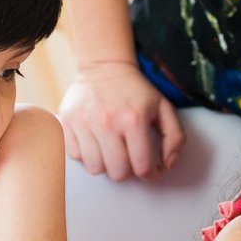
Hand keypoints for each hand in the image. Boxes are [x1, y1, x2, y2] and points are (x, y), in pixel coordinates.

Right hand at [59, 60, 183, 180]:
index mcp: (134, 119)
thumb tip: (167, 165)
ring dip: (106, 164)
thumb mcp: (164, 108)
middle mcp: (107, 123)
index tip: (150, 170)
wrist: (105, 66)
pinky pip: (75, 156)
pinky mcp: (66, 122)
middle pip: (117, 173)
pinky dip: (87, 154)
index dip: (150, 174)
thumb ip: (174, 137)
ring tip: (111, 150)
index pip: (142, 167)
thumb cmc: (136, 90)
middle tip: (129, 158)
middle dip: (127, 170)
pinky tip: (95, 142)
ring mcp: (84, 122)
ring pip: (95, 168)